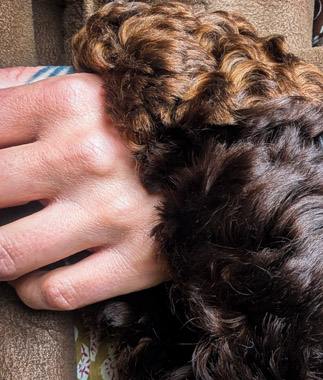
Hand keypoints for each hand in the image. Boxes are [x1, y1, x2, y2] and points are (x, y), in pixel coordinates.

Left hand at [0, 67, 168, 309]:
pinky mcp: (135, 260)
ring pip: (5, 253)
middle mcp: (86, 155)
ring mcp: (110, 212)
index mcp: (71, 101)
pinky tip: (38, 272)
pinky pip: (55, 291)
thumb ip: (26, 88)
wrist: (242, 159)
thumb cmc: (158, 125)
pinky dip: (32, 289)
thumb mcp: (96, 88)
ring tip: (4, 245)